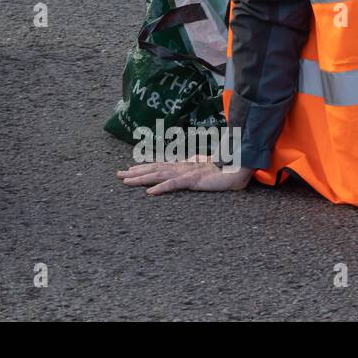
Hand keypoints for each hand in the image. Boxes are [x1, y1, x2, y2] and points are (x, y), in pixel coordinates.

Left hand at [117, 155, 254, 194]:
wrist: (238, 168)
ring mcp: (186, 173)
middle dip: (135, 172)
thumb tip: (186, 169)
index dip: (143, 168)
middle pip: (154, 169)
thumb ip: (194, 168)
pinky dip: (160, 188)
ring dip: (141, 178)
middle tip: (118, 174)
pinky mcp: (192, 180)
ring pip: (158, 175)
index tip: (129, 169)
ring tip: (126, 180)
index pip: (159, 165)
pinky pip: (173, 184)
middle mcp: (181, 166)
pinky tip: (149, 192)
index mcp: (184, 165)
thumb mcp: (205, 169)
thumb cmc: (224, 169)